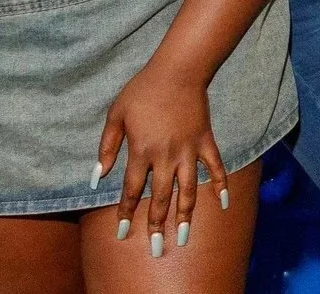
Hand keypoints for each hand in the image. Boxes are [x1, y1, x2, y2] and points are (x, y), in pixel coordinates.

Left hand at [98, 60, 225, 256]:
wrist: (178, 71)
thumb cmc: (142, 91)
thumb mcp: (116, 115)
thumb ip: (107, 147)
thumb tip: (97, 176)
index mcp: (142, 150)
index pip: (132, 190)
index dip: (126, 212)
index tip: (123, 233)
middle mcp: (166, 156)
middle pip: (160, 197)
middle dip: (156, 224)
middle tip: (156, 248)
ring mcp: (189, 150)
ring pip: (188, 189)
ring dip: (186, 215)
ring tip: (184, 237)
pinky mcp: (206, 141)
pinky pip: (216, 167)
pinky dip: (220, 186)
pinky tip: (223, 204)